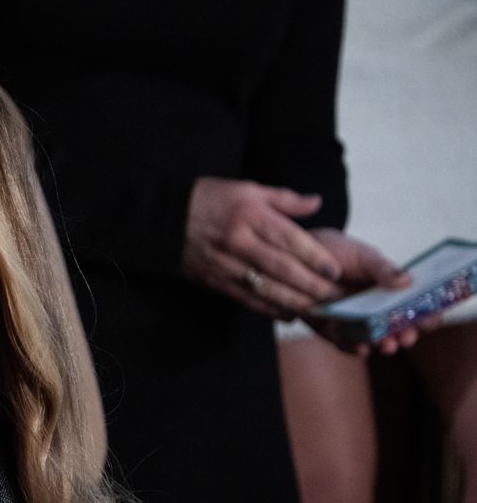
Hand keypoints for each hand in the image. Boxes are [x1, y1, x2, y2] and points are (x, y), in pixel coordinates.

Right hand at [182, 176, 343, 319]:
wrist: (165, 219)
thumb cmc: (210, 200)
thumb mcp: (247, 189)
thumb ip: (284, 199)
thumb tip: (316, 203)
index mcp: (250, 215)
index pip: (289, 239)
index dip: (315, 257)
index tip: (335, 271)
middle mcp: (239, 241)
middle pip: (282, 268)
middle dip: (312, 285)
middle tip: (336, 297)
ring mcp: (226, 264)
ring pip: (266, 288)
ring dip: (295, 301)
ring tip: (318, 309)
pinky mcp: (216, 280)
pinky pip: (247, 298)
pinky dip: (269, 309)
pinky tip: (289, 314)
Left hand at [301, 228, 436, 355]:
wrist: (297, 255)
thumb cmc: (337, 252)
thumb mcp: (363, 255)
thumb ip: (383, 268)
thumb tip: (407, 281)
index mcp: (390, 290)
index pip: (415, 306)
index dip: (426, 315)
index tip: (429, 319)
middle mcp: (375, 309)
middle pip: (398, 328)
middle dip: (405, 335)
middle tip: (407, 338)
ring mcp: (354, 321)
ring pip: (374, 339)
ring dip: (382, 344)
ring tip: (386, 344)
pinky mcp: (331, 329)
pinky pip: (345, 343)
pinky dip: (354, 348)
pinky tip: (361, 348)